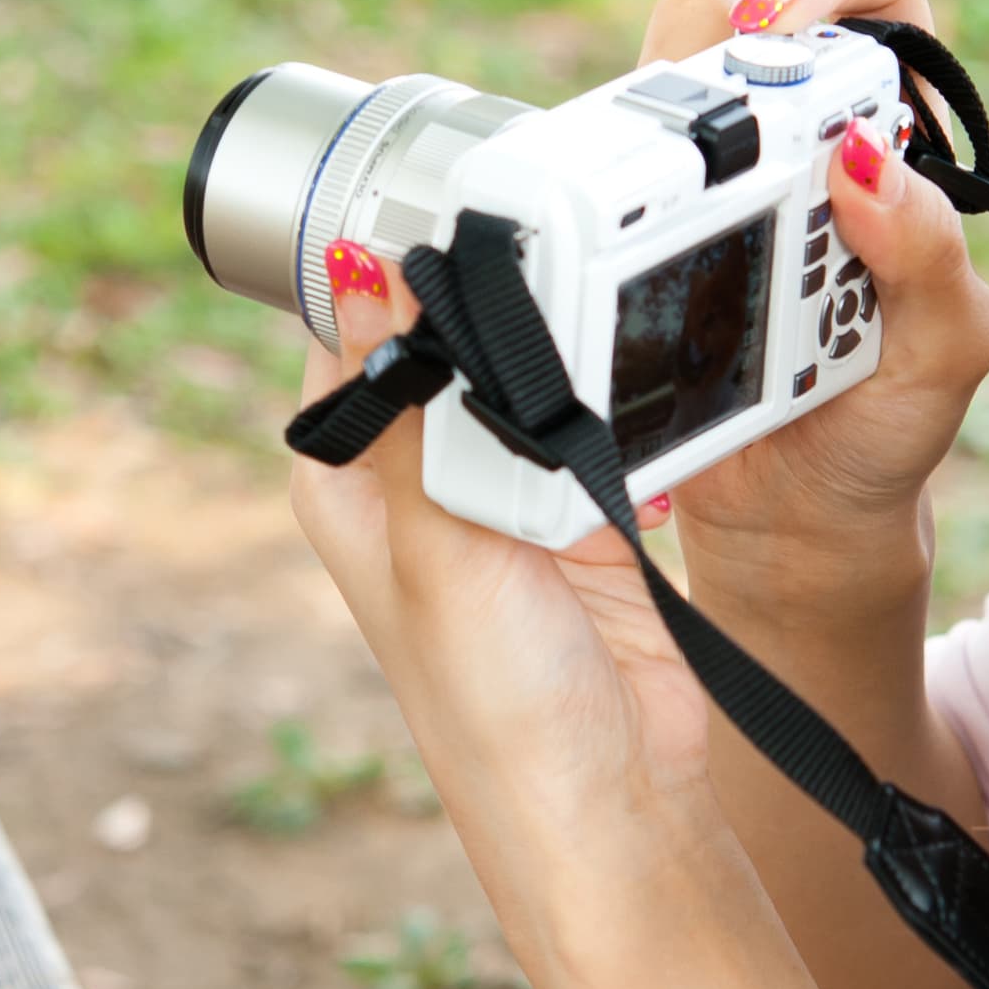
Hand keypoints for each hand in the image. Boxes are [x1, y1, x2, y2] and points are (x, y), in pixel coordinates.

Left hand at [284, 261, 724, 927]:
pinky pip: (597, 405)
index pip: (349, 318)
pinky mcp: (584, 503)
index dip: (390, 252)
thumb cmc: (497, 709)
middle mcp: (416, 470)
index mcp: (347, 470)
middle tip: (549, 221)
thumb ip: (408, 405)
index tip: (450, 184)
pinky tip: (641, 353)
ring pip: (527, 356)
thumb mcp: (437, 544)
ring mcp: (502, 485)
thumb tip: (352, 267)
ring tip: (605, 284)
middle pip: (448, 326)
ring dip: (564, 330)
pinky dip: (617, 382)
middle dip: (496, 282)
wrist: (618, 804)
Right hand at [646, 0, 988, 606]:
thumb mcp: (944, 355)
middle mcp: (797, 135)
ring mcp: (711, 178)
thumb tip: (865, 159)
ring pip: (660, 74)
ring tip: (653, 170)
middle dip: (722, 24)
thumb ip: (929, 258)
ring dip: (647, 100)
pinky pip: (600, 165)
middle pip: (746, 6)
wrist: (791, 523)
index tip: (787, 29)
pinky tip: (601, 223)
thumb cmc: (886, 430)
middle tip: (712, 81)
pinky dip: (592, 175)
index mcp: (893, 134)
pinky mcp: (638, 228)